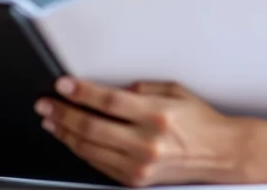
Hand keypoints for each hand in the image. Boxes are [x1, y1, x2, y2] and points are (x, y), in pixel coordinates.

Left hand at [35, 77, 249, 186]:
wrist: (220, 153)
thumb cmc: (200, 121)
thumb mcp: (173, 91)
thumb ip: (139, 89)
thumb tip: (107, 92)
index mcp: (156, 115)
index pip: (107, 102)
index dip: (80, 92)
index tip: (63, 85)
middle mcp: (147, 143)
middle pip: (92, 127)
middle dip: (63, 113)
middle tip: (45, 104)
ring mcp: (140, 166)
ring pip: (90, 149)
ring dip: (65, 133)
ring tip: (51, 120)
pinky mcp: (137, 180)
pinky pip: (99, 165)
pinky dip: (81, 150)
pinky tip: (72, 139)